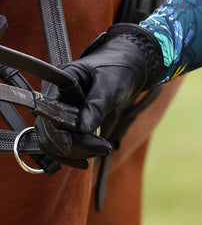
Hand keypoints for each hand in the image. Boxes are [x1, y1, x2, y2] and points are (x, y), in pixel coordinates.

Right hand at [34, 23, 163, 164]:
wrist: (129, 69)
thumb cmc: (119, 70)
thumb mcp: (111, 84)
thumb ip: (97, 104)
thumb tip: (83, 130)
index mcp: (60, 82)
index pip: (48, 114)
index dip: (57, 134)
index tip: (72, 147)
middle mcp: (55, 98)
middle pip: (49, 132)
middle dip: (73, 146)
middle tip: (103, 148)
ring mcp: (60, 112)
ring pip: (55, 142)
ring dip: (76, 152)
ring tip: (103, 149)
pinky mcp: (68, 123)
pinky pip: (64, 143)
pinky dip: (76, 152)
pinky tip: (91, 155)